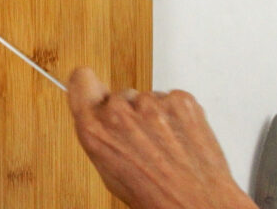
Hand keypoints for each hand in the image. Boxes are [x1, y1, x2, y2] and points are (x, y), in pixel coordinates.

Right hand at [67, 68, 256, 208]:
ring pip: (149, 98)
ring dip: (156, 115)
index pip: (81, 81)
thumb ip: (100, 135)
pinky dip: (178, 114)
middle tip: (144, 140)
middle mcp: (119, 112)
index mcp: (94, 129)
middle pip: (120, 95)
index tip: (94, 86)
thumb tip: (99, 115)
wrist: (195, 204)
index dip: (89, 84)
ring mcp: (151, 103)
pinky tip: (179, 138)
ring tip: (166, 146)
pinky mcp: (180, 100)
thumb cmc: (154, 195)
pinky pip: (173, 99)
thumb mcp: (109, 170)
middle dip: (130, 112)